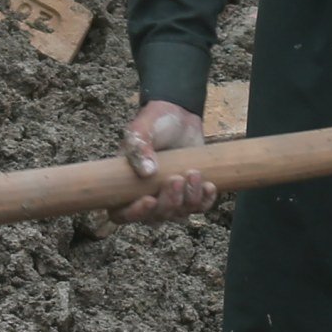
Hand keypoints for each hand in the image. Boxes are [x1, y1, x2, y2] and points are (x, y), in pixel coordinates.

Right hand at [118, 101, 214, 221]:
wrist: (179, 115)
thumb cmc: (153, 123)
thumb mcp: (141, 130)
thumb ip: (138, 148)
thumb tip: (146, 172)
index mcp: (125, 186)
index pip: (122, 214)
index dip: (135, 213)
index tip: (149, 199)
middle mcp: (146, 197)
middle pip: (156, 217)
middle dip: (169, 201)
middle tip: (176, 177)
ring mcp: (170, 197)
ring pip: (179, 214)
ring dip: (189, 198)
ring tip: (193, 173)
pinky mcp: (190, 194)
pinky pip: (199, 208)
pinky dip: (205, 200)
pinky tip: (209, 185)